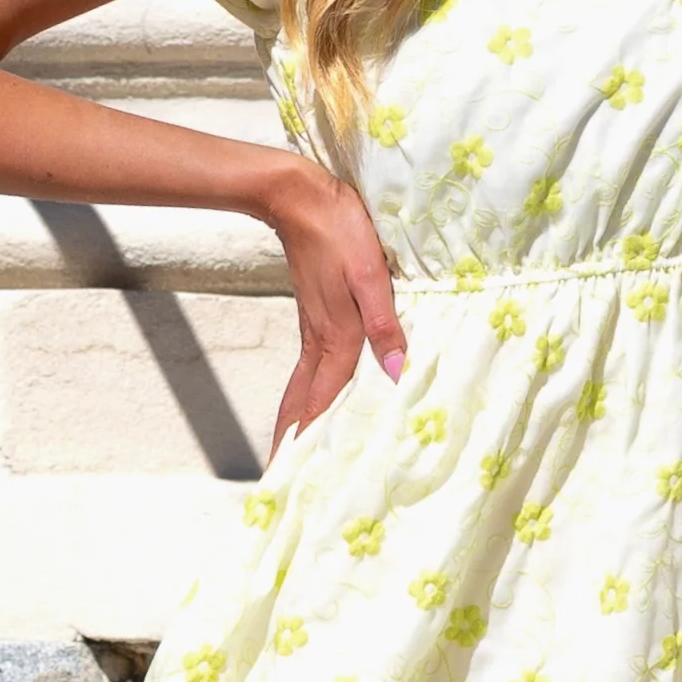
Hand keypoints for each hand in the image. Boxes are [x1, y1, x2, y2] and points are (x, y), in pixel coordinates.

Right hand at [255, 154, 406, 454]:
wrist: (298, 196)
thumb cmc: (339, 229)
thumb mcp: (370, 271)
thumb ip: (384, 321)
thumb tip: (397, 370)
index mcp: (336, 337)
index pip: (322, 403)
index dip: (312, 442)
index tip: (296, 479)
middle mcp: (320, 341)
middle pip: (301, 405)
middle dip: (292, 445)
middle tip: (284, 484)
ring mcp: (313, 330)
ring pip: (302, 390)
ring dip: (297, 423)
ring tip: (293, 456)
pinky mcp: (314, 317)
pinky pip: (307, 371)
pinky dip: (305, 396)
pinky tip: (313, 401)